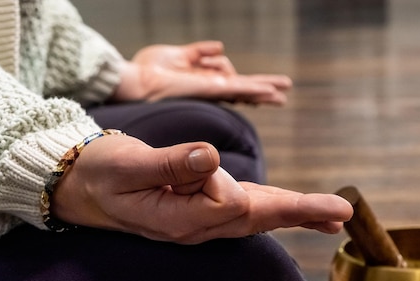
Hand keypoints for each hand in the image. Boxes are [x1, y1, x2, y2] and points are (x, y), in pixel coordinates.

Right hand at [51, 134, 352, 243]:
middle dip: (300, 213)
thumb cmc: (100, 174)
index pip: (228, 201)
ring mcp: (198, 223)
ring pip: (254, 218)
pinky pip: (243, 212)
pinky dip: (273, 209)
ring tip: (332, 215)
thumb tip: (210, 157)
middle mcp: (196, 228)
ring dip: (294, 214)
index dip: (222, 180)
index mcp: (180, 220)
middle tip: (343, 213)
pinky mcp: (198, 210)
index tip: (195, 164)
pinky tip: (292, 211)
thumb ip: (168, 164)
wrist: (80, 188)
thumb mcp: (126, 165)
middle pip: (257, 220)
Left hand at [112, 40, 291, 105]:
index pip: (231, 81)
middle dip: (262, 90)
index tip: (263, 86)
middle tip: (283, 93)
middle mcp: (210, 88)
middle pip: (242, 89)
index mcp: (202, 80)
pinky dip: (255, 91)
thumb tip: (221, 47)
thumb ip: (200, 52)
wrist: (136, 81)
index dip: (247, 83)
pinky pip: (238, 90)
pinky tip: (270, 93)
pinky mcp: (211, 90)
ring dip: (265, 92)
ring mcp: (212, 90)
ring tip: (282, 96)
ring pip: (245, 91)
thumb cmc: (149, 69)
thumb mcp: (179, 54)